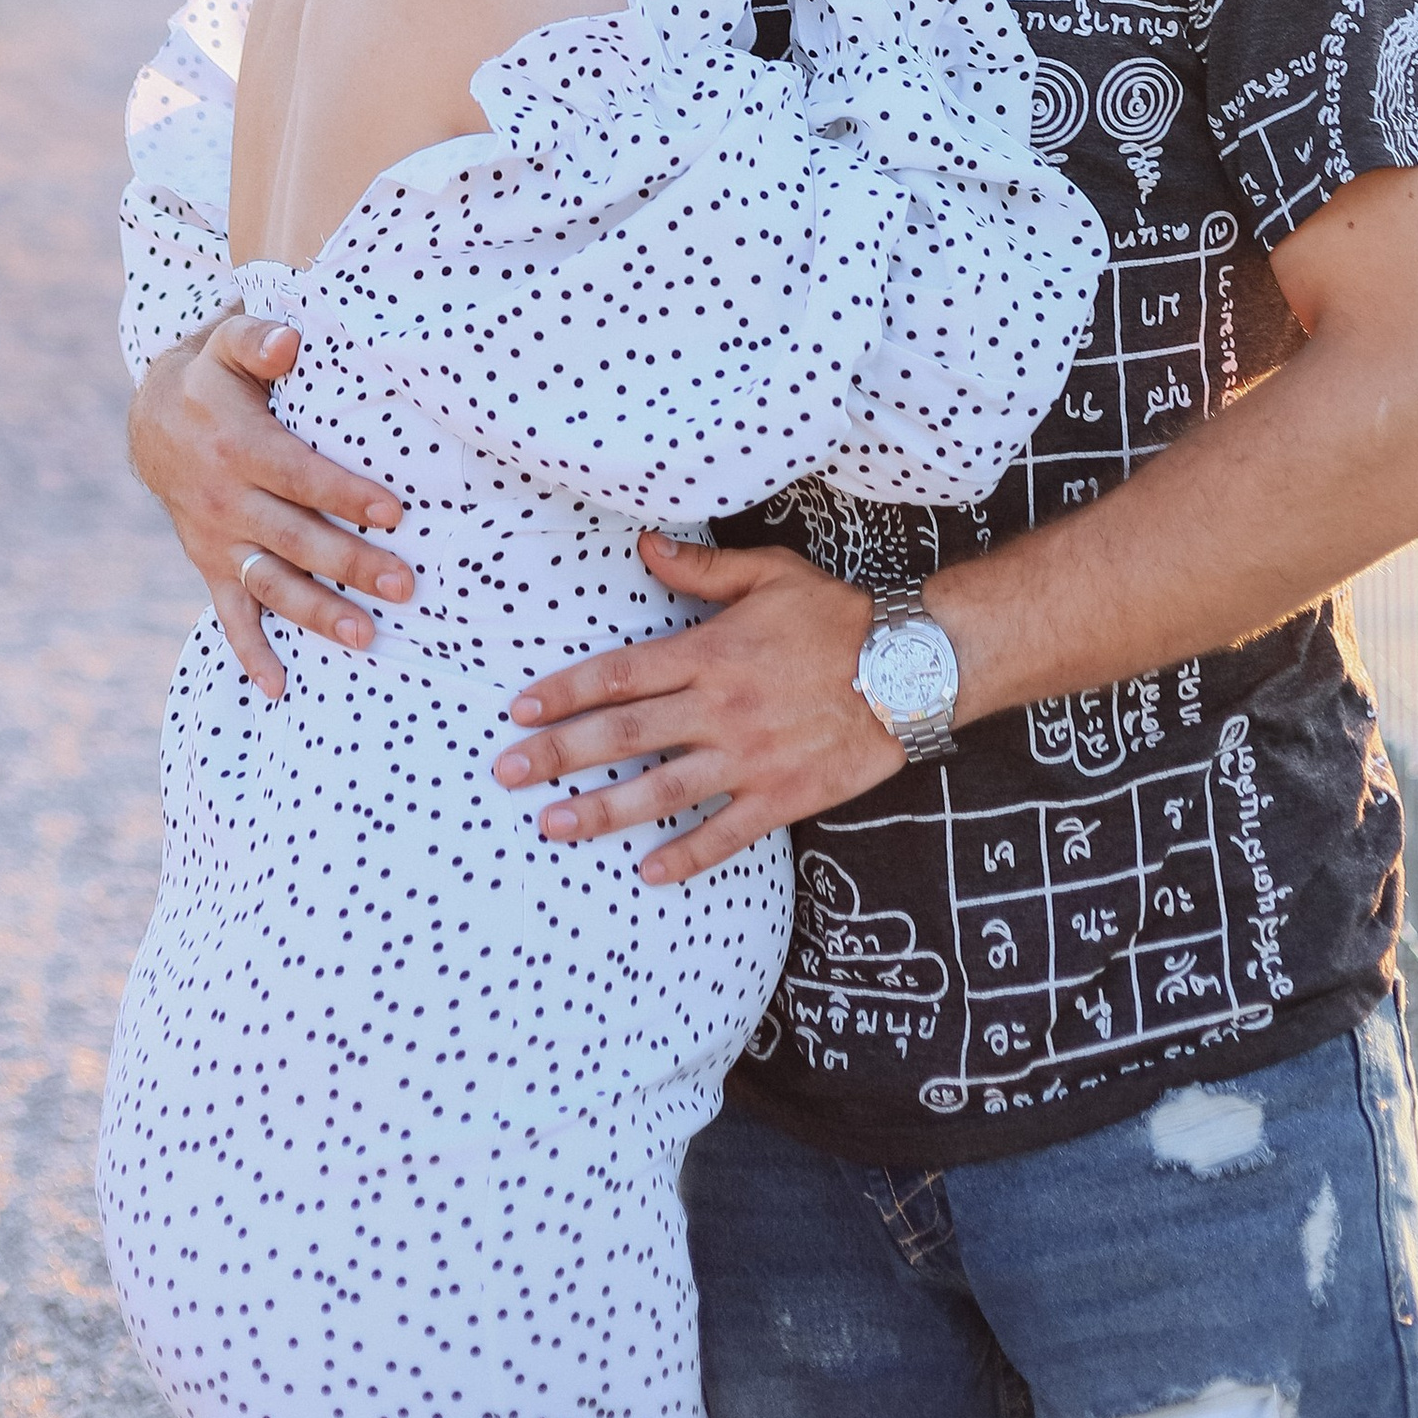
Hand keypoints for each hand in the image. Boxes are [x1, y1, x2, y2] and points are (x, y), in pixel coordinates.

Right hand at [126, 313, 415, 697]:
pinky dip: (250, 653)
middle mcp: (225, 500)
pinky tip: (278, 688)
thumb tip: (289, 340)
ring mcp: (216, 539)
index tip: (393, 512)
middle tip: (404, 585)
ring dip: (315, 613)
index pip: (299, 476)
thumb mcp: (226, 344)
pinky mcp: (210, 564)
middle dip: (350, 564)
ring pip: (269, 584)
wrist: (154, 420)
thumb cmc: (214, 377)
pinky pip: (229, 614)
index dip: (344, 495)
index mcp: (237, 447)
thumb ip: (257, 338)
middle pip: (294, 538)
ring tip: (365, 636)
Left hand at [491, 536, 901, 883]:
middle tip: (507, 772)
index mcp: (709, 653)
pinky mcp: (781, 796)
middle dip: (558, 754)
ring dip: (601, 810)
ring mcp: (747, 758)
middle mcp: (718, 708)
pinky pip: (724, 833)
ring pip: (659, 790)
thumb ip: (701, 569)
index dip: (564, 692)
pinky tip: (649, 871)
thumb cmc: (837, 616)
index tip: (520, 711)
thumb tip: (642, 545)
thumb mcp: (770, 574)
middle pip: (622, 735)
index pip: (619, 674)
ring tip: (552, 825)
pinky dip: (686, 855)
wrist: (910, 667)